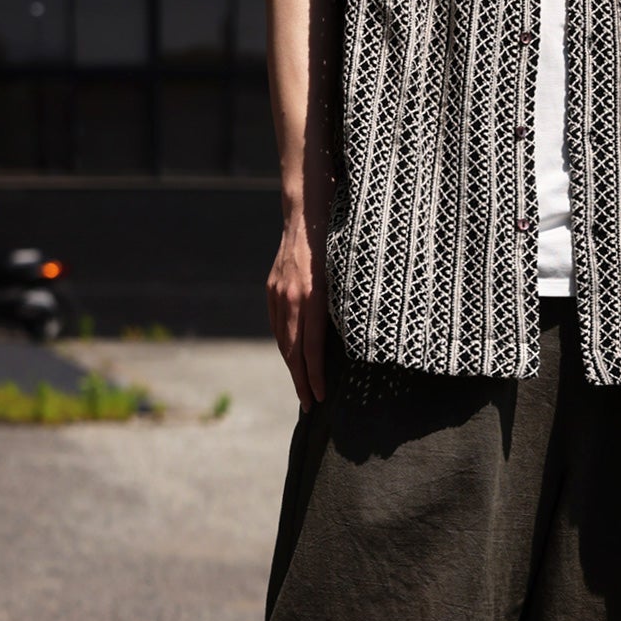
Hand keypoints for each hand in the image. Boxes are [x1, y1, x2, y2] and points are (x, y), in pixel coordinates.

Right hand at [266, 216, 328, 411]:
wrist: (306, 214)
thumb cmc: (337, 244)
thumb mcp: (346, 276)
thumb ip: (342, 308)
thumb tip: (347, 343)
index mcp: (312, 297)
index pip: (311, 348)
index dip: (315, 376)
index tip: (320, 397)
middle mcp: (291, 298)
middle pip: (293, 351)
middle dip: (301, 381)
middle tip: (309, 405)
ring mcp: (278, 293)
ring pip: (282, 340)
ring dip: (292, 366)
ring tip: (302, 387)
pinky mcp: (272, 288)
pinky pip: (277, 325)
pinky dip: (285, 345)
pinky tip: (292, 357)